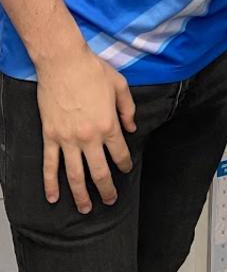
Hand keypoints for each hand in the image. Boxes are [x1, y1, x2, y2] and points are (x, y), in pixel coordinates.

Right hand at [36, 46, 136, 213]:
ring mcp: (68, 139)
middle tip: (110, 201)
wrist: (64, 62)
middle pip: (99, 172)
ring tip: (86, 209)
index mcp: (108, 124)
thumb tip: (132, 127)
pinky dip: (51, 184)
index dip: (124, 164)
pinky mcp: (51, 136)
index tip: (125, 170)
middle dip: (106, 190)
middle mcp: (89, 137)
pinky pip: (49, 165)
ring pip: (75, 175)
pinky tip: (53, 198)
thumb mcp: (120, 85)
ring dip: (81, 195)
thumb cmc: (92, 70)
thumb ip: (128, 108)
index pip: (119, 153)